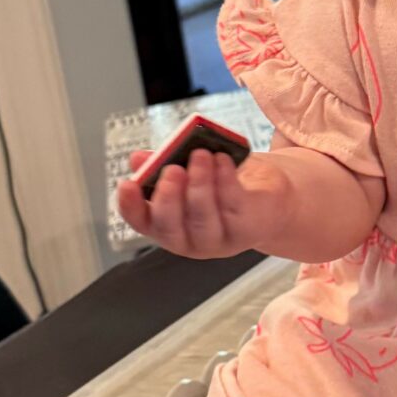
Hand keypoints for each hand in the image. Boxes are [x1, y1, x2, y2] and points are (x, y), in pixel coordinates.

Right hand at [115, 145, 291, 260]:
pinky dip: (226, 180)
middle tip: (172, 169)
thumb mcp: (191, 171)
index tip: (126, 184)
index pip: (143, 222)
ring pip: (203, 220)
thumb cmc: (224, 184)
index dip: (130, 207)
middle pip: (170, 228)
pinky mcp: (247, 230)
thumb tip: (138, 158)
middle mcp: (190, 240)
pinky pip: (233, 207)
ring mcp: (219, 240)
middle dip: (169, 198)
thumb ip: (164, 165)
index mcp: (169, 225)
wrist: (271, 199)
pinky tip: (223, 160)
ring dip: (200, 185)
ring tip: (201, 155)